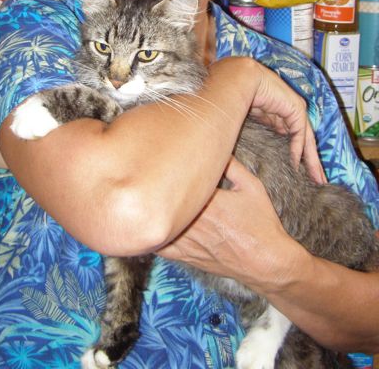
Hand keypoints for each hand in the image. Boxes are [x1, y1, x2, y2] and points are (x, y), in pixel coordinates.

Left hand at [159, 157, 303, 290]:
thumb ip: (232, 166)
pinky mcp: (186, 256)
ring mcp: (187, 241)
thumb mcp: (251, 187)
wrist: (265, 261)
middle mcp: (193, 221)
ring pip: (156, 226)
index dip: (168, 170)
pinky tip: (148, 225)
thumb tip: (217, 147)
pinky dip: (151, 236)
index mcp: (207, 201)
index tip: (163, 161)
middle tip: (147, 176)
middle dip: (153, 189)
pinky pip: (160, 247)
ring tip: (141, 199)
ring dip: (149, 212)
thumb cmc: (261, 223)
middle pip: (162, 202)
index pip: (178, 181)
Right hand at [211, 58, 324, 183]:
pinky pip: (299, 133)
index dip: (295, 150)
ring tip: (317, 177)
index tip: (297, 167)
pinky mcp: (296, 108)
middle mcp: (290, 110)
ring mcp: (295, 108)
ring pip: (307, 138)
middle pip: (304, 138)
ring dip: (312, 159)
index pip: (292, 133)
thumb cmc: (238, 92)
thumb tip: (268, 139)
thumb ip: (264, 125)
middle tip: (318, 178)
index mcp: (280, 110)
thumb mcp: (254, 114)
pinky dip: (299, 148)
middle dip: (310, 159)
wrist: (241, 77)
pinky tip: (296, 162)